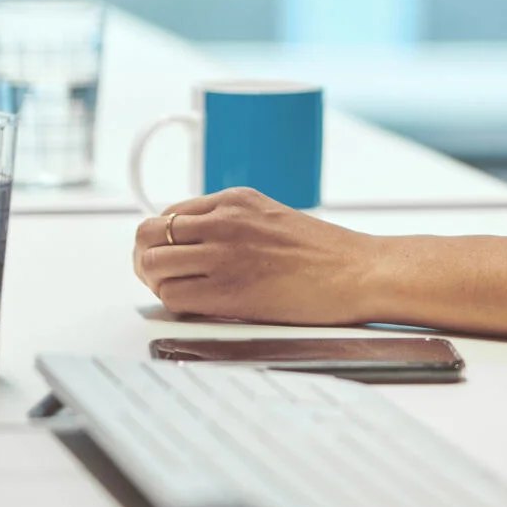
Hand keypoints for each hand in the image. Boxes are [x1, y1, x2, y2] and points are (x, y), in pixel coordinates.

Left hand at [132, 188, 381, 324]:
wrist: (359, 272)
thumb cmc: (326, 253)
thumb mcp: (272, 218)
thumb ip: (234, 223)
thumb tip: (198, 245)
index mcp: (234, 199)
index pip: (169, 215)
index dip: (164, 241)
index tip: (173, 259)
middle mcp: (222, 220)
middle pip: (149, 235)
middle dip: (148, 258)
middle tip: (163, 278)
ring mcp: (223, 253)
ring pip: (152, 265)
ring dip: (157, 282)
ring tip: (179, 293)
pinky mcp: (227, 291)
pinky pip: (172, 296)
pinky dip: (175, 303)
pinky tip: (196, 307)